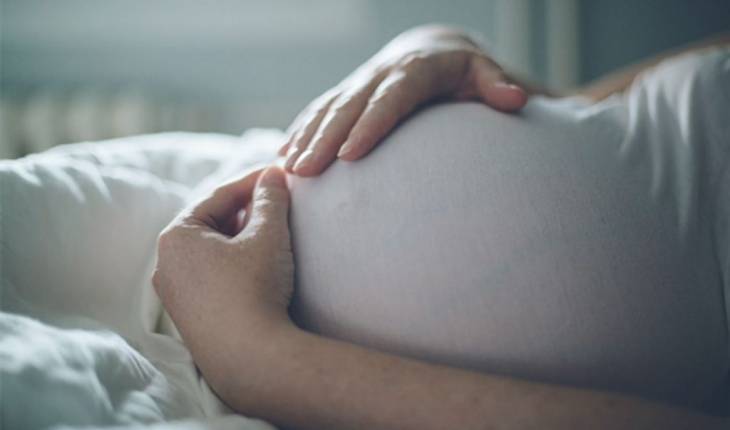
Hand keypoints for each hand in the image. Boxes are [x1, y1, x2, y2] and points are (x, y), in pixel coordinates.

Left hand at [152, 166, 294, 338]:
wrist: (251, 357)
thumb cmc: (255, 288)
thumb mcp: (268, 235)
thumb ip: (270, 199)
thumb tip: (273, 175)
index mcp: (176, 235)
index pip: (218, 195)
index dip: (252, 181)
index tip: (278, 173)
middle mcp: (165, 262)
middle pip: (210, 221)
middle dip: (245, 209)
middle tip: (277, 200)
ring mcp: (174, 292)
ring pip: (210, 250)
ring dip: (239, 236)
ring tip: (271, 230)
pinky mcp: (188, 315)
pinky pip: (209, 274)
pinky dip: (232, 262)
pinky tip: (257, 264)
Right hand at [281, 24, 527, 175]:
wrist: (431, 50)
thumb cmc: (462, 71)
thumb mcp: (482, 71)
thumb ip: (495, 84)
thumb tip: (517, 99)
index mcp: (412, 71)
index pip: (389, 99)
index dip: (369, 125)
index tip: (349, 155)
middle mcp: (379, 75)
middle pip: (348, 107)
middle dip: (323, 139)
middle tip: (304, 172)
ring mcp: (359, 84)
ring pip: (326, 109)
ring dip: (305, 138)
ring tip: (288, 170)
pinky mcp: (347, 92)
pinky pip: (318, 110)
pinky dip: (301, 130)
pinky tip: (284, 155)